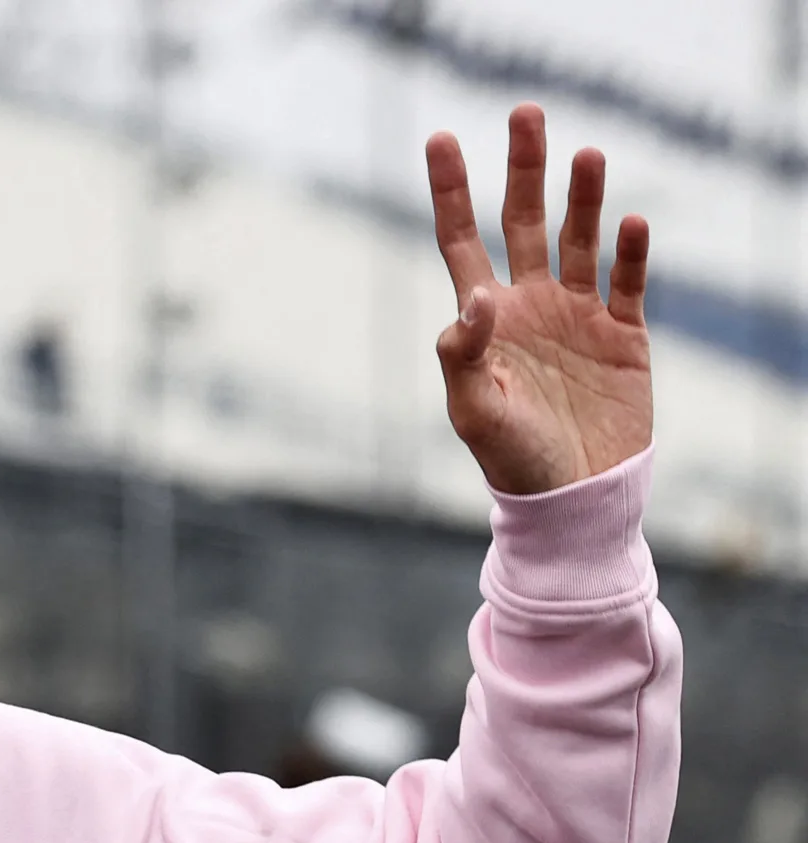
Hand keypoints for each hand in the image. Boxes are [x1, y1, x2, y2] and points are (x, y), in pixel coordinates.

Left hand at [425, 103, 652, 494]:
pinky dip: (632, 253)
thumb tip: (472, 300)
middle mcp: (529, 305)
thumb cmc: (511, 460)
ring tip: (585, 155)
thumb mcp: (475, 411)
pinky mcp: (624, 335)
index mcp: (484, 319)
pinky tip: (632, 222)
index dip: (450, 192)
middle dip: (523, 169)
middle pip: (521, 221)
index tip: (441, 139)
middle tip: (525, 114)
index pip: (461, 240)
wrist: (573, 498)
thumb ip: (464, 356)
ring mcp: (577, 316)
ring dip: (582, 198)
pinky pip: (628, 283)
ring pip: (579, 240)